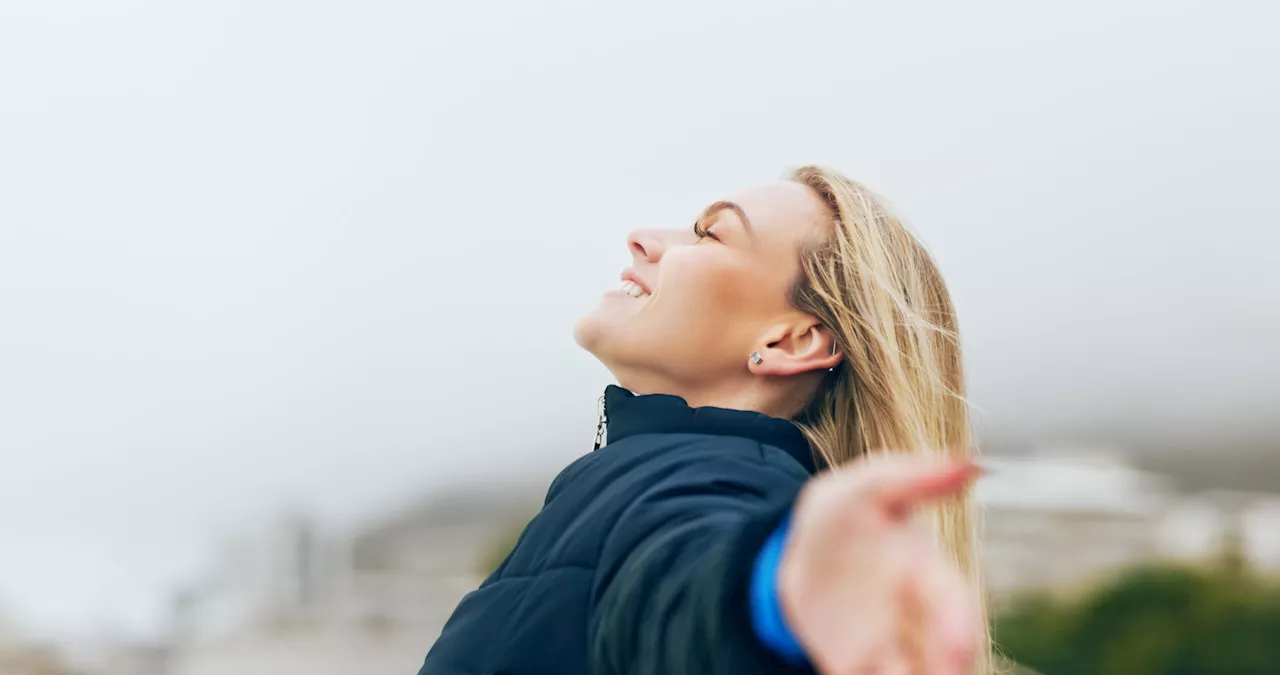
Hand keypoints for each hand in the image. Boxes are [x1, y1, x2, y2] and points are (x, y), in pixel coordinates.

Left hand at [777, 456, 982, 674]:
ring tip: (885, 673)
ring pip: (908, 673)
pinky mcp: (850, 667)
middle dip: (941, 670)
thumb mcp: (865, 488)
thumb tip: (973, 463)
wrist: (805, 551)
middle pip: (939, 661)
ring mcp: (884, 649)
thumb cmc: (848, 513)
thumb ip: (912, 476)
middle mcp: (914, 622)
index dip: (956, 634)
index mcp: (926, 576)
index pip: (952, 609)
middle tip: (940, 674)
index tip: (955, 654)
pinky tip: (852, 672)